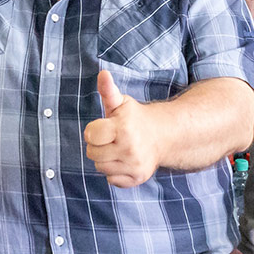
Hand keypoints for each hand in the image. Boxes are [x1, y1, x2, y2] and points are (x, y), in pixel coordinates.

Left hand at [83, 71, 159, 186]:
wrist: (162, 135)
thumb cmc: (134, 118)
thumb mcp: (121, 103)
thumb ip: (108, 90)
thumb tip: (103, 73)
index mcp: (123, 127)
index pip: (90, 135)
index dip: (94, 130)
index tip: (104, 127)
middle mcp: (130, 148)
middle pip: (92, 154)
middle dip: (98, 145)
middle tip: (111, 138)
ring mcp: (135, 164)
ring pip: (100, 168)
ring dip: (105, 159)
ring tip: (118, 149)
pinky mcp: (138, 178)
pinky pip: (111, 180)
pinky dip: (115, 172)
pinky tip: (124, 161)